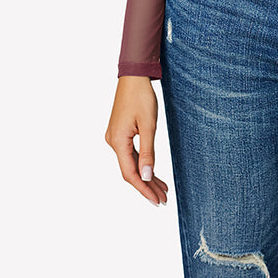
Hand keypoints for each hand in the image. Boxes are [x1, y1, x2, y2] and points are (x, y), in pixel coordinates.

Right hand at [105, 76, 168, 206]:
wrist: (134, 76)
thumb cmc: (141, 97)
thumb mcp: (148, 125)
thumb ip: (147, 152)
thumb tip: (146, 177)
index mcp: (118, 142)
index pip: (130, 174)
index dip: (144, 190)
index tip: (157, 201)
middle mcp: (113, 142)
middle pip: (131, 171)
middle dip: (147, 186)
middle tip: (164, 199)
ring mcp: (116, 138)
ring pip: (131, 164)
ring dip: (146, 176)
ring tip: (163, 189)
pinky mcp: (120, 133)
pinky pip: (131, 154)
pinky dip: (143, 164)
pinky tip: (152, 172)